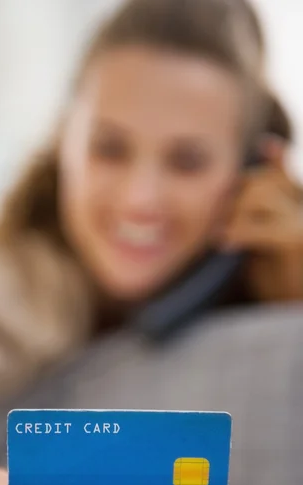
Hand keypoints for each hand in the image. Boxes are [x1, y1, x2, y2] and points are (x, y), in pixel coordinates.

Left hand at [219, 138, 302, 300]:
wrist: (293, 313)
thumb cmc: (278, 280)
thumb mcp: (265, 246)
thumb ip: (254, 221)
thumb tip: (227, 208)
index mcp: (300, 205)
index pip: (284, 173)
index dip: (274, 159)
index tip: (263, 145)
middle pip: (263, 181)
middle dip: (235, 194)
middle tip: (216, 219)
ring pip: (261, 195)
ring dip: (234, 212)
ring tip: (218, 234)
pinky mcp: (296, 240)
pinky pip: (261, 226)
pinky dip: (240, 232)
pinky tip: (225, 243)